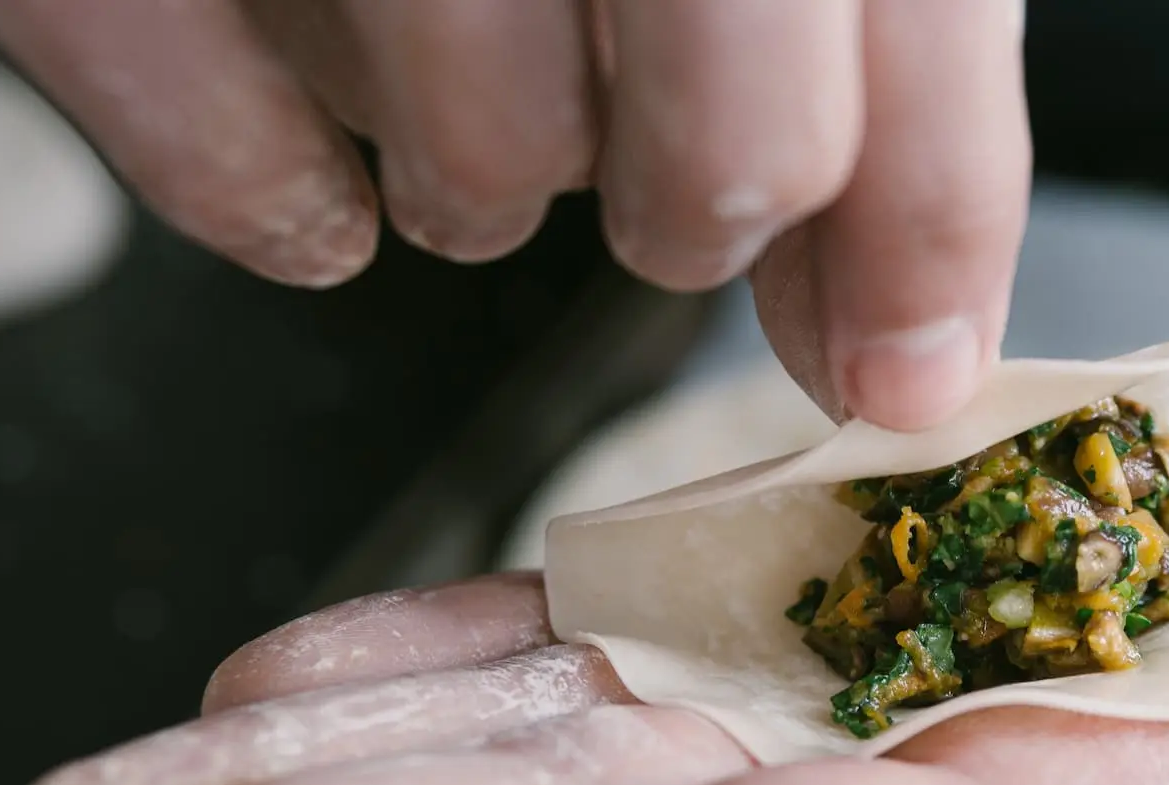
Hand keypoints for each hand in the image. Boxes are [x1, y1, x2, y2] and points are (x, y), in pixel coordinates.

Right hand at [0, 0, 1029, 428]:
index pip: (917, 23)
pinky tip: (322, 174)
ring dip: (487, 176)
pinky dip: (284, 193)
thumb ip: (880, 64)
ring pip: (490, 167)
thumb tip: (906, 351)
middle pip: (730, 154)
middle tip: (663, 180)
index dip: (927, 235)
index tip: (902, 366)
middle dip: (701, 213)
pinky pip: (242, 160)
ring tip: (464, 79)